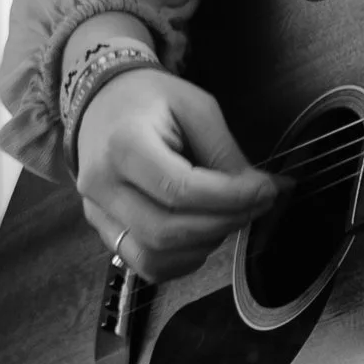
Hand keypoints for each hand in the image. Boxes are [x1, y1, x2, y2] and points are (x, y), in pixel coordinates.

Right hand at [73, 69, 279, 279]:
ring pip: (153, 256)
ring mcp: (96, 210)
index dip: (232, 198)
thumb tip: (264, 191)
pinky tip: (201, 237)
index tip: (267, 189)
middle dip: (223, 224)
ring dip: (203, 246)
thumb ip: (226, 153)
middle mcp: (101, 184)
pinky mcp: (100, 227)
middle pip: (166, 231)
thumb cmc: (151, 99)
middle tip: (256, 206)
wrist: (101, 102)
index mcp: (123, 145)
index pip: (180, 189)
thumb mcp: (197, 108)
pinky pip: (142, 263)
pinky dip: (180, 262)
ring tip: (226, 219)